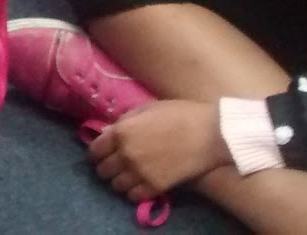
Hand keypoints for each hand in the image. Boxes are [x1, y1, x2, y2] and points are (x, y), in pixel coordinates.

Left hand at [89, 100, 232, 201]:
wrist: (211, 133)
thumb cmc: (180, 114)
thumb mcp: (147, 109)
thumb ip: (124, 121)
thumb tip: (108, 132)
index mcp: (121, 132)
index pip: (95, 150)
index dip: (97, 152)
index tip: (103, 154)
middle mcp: (125, 154)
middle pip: (103, 170)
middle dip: (107, 167)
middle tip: (116, 165)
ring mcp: (140, 172)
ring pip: (116, 186)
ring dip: (120, 181)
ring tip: (129, 176)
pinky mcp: (156, 186)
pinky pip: (135, 196)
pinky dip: (135, 193)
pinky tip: (141, 186)